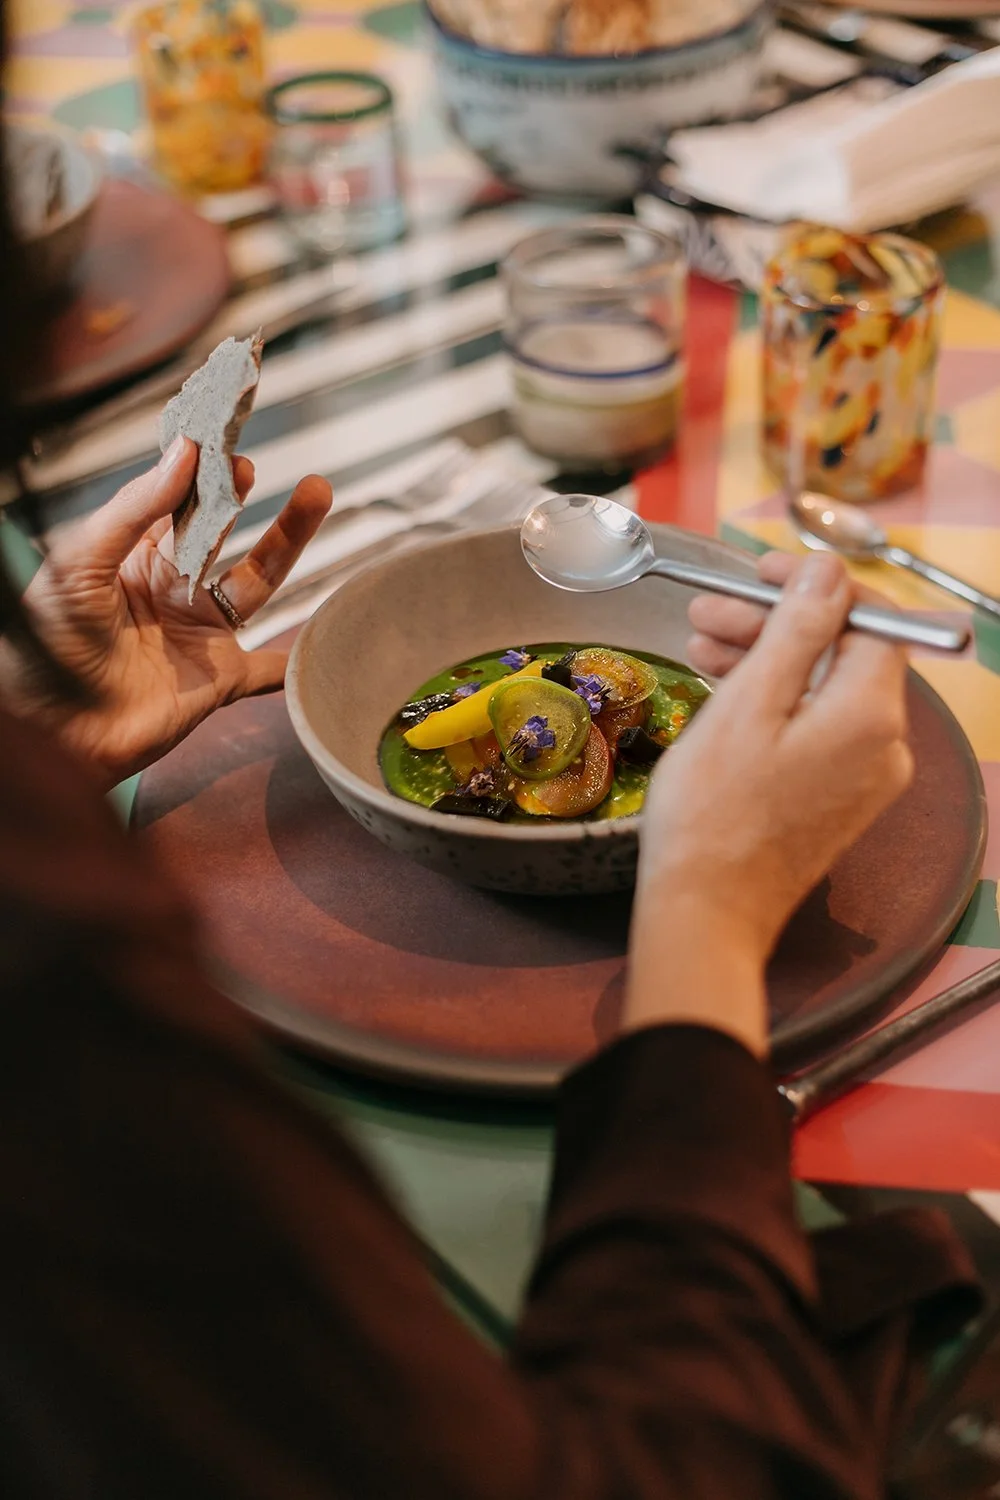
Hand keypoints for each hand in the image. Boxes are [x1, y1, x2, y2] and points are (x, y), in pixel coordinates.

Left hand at [1, 437, 331, 787]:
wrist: (54, 731)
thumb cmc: (46, 648)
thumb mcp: (80, 563)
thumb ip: (135, 509)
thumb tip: (183, 454)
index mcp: (131, 560)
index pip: (174, 503)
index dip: (198, 470)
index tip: (220, 434)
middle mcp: (170, 591)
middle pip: (221, 534)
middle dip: (241, 495)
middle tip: (258, 463)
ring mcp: (199, 634)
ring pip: (255, 581)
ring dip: (286, 542)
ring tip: (315, 495)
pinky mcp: (218, 680)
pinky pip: (267, 671)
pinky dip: (293, 663)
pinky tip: (319, 641)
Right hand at [624, 550, 912, 1055]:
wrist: (706, 912)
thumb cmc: (714, 814)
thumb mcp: (748, 705)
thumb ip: (796, 631)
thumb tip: (829, 572)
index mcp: (871, 716)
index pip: (869, 619)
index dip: (815, 585)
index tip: (759, 573)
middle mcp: (885, 745)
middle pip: (843, 653)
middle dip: (777, 622)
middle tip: (708, 610)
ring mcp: (865, 776)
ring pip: (823, 688)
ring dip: (767, 658)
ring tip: (700, 643)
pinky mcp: (839, 798)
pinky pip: (816, 727)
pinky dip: (774, 701)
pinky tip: (722, 686)